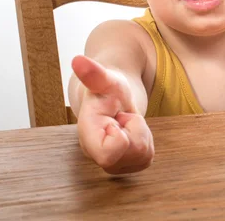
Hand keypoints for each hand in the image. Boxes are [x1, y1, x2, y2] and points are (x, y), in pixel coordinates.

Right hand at [72, 55, 153, 173]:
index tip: (118, 119)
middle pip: (133, 153)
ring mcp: (112, 164)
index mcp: (88, 136)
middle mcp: (96, 155)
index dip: (122, 137)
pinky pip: (147, 158)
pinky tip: (131, 131)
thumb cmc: (108, 89)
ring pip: (143, 156)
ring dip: (141, 134)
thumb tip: (78, 60)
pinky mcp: (126, 165)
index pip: (109, 155)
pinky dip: (145, 141)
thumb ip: (94, 73)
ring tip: (126, 122)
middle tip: (124, 117)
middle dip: (137, 130)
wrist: (111, 99)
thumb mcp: (106, 78)